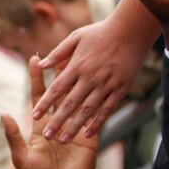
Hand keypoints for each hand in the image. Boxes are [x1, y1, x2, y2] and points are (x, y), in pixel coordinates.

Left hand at [0, 56, 97, 168]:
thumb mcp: (22, 156)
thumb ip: (14, 135)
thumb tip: (2, 113)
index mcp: (40, 125)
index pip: (39, 96)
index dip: (36, 78)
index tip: (34, 59)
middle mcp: (57, 123)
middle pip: (60, 93)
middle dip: (59, 73)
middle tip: (61, 51)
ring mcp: (74, 129)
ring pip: (77, 100)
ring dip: (78, 82)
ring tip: (81, 62)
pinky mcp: (89, 138)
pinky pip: (93, 118)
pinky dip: (95, 103)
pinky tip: (100, 87)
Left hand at [33, 11, 156, 140]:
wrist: (134, 28)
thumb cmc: (101, 31)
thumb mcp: (77, 36)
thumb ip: (59, 53)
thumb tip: (41, 65)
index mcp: (77, 65)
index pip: (56, 89)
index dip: (45, 103)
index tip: (34, 116)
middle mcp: (90, 77)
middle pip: (70, 104)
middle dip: (57, 121)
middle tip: (47, 136)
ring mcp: (107, 84)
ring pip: (88, 110)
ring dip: (75, 126)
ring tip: (63, 140)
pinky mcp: (121, 89)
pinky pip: (108, 109)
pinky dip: (98, 122)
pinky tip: (88, 132)